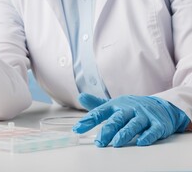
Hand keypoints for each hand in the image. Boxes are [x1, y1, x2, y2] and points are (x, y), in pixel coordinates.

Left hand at [73, 93, 189, 146]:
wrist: (161, 106)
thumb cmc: (132, 108)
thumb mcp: (114, 105)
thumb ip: (97, 105)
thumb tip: (80, 97)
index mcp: (117, 105)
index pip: (100, 111)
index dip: (89, 120)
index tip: (78, 128)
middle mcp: (130, 109)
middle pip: (117, 119)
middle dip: (108, 130)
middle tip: (99, 141)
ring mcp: (144, 116)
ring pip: (134, 125)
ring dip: (125, 133)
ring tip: (117, 142)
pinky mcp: (158, 124)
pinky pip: (153, 130)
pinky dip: (147, 136)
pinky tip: (141, 142)